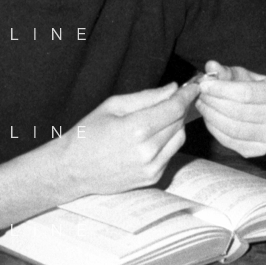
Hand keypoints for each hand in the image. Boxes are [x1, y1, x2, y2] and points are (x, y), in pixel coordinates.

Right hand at [55, 82, 200, 197]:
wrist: (72, 169)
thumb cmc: (88, 134)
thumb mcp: (113, 106)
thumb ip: (146, 97)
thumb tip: (173, 89)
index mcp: (136, 129)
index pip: (174, 108)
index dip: (186, 95)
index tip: (193, 86)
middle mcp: (148, 151)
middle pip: (179, 122)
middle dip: (179, 108)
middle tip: (174, 98)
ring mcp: (151, 167)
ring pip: (179, 138)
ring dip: (175, 125)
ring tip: (158, 118)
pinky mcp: (152, 178)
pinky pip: (170, 154)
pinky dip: (167, 142)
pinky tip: (150, 137)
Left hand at [194, 60, 265, 157]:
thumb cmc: (255, 90)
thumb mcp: (243, 76)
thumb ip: (226, 72)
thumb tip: (210, 66)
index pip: (246, 93)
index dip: (221, 89)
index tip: (204, 85)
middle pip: (238, 112)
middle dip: (213, 102)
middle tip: (200, 95)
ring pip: (233, 129)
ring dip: (211, 116)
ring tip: (202, 105)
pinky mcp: (260, 150)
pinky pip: (230, 142)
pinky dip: (215, 130)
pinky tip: (209, 118)